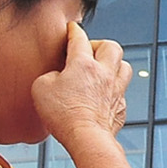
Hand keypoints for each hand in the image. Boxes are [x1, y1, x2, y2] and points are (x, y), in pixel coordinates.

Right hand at [33, 22, 131, 147]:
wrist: (87, 138)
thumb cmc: (64, 115)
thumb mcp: (41, 87)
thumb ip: (49, 75)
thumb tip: (57, 77)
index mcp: (83, 64)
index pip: (79, 38)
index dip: (74, 31)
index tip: (72, 29)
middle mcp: (104, 74)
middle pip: (112, 46)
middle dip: (100, 44)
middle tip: (89, 51)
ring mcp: (116, 91)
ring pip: (124, 67)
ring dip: (114, 64)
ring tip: (102, 70)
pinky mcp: (120, 108)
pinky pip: (122, 92)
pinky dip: (114, 90)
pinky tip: (104, 95)